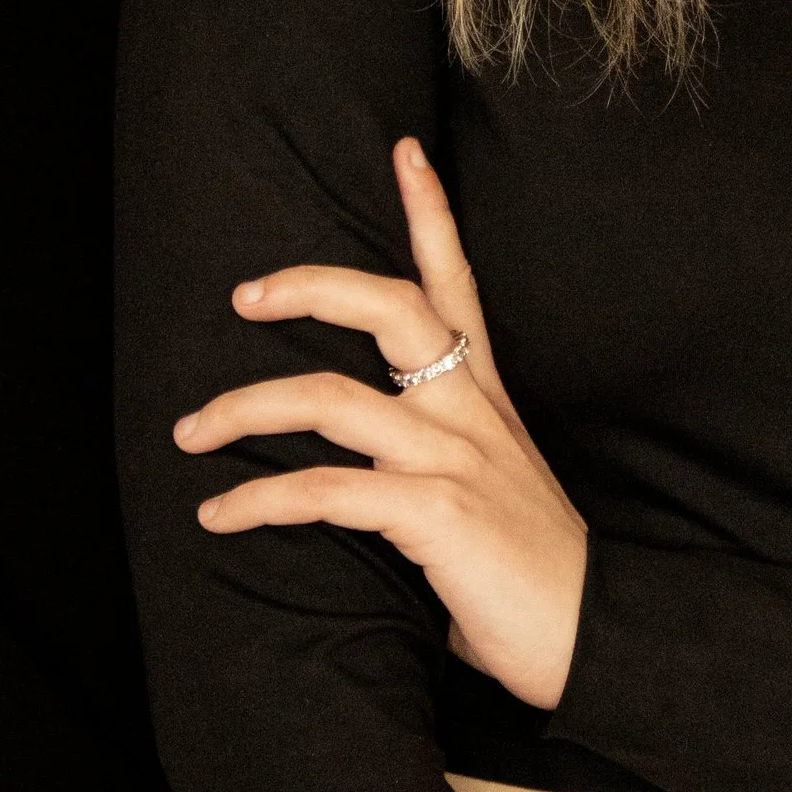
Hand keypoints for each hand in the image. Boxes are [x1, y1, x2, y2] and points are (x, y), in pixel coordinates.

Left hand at [176, 139, 588, 709]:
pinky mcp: (436, 513)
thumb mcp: (495, 504)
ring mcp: (456, 459)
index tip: (403, 151)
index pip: (459, 288)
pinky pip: (327, 490)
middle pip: (390, 308)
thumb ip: (437, 480)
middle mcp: (472, 416)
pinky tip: (219, 516)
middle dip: (308, 286)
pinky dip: (261, 499)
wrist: (600, 640)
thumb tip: (371, 502)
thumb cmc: (541, 588)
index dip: (431, 214)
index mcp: (488, 406)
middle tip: (243, 297)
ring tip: (191, 432)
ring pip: (331, 398)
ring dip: (245, 409)